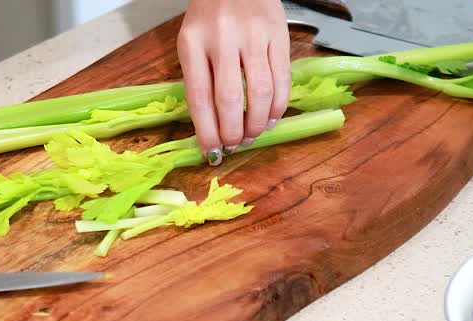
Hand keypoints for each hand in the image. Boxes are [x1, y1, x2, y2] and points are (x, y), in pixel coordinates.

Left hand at [177, 0, 291, 164]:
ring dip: (257, 124)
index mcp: (192, 42)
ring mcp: (253, 36)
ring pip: (259, 93)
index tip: (211, 152)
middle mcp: (222, 38)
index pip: (199, 97)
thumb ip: (198, 79)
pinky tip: (271, 118)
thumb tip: (211, 129)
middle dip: (232, 132)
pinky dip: (278, 106)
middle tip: (233, 146)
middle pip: (229, 99)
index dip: (207, 131)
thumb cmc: (210, 16)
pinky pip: (281, 80)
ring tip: (252, 135)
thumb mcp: (192, 41)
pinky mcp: (279, 35)